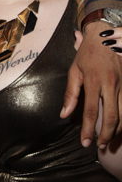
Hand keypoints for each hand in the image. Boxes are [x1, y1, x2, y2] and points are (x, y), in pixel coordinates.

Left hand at [61, 21, 121, 146]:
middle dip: (106, 135)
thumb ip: (71, 94)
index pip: (91, 111)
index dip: (88, 130)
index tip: (85, 142)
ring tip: (109, 140)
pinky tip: (119, 126)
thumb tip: (64, 114)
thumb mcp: (74, 71)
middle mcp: (111, 84)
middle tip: (99, 145)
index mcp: (94, 81)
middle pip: (112, 117)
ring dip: (118, 130)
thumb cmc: (88, 54)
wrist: (107, 36)